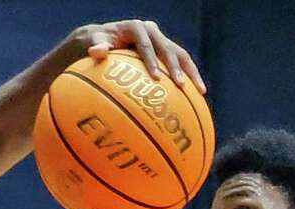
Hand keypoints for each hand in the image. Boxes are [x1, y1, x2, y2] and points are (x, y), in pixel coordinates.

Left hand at [71, 20, 205, 93]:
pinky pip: (181, 63)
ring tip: (200, 91)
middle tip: (179, 85)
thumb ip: (96, 46)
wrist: (105, 38)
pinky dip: (190, 77)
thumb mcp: (94, 43)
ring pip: (181, 55)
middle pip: (167, 48)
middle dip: (175, 67)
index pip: (146, 44)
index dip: (152, 60)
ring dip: (191, 73)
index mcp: (136, 27)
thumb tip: (96, 50)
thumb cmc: (97, 42)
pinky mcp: (166, 50)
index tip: (156, 77)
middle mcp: (151, 31)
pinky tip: (198, 95)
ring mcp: (161, 39)